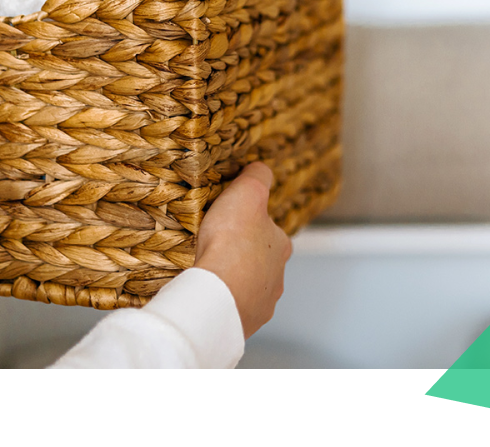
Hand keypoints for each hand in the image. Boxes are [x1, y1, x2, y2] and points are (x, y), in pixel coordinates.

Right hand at [193, 162, 292, 339]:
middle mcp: (277, 277)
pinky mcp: (243, 322)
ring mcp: (261, 302)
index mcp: (281, 245)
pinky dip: (223, 300)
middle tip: (217, 247)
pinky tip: (208, 292)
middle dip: (242, 255)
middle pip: (260, 261)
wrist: (217, 292)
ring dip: (233, 279)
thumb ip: (258, 176)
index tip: (231, 221)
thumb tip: (261, 168)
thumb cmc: (232, 243)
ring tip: (210, 271)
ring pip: (248, 286)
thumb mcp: (248, 192)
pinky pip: (233, 307)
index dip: (250, 223)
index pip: (270, 230)